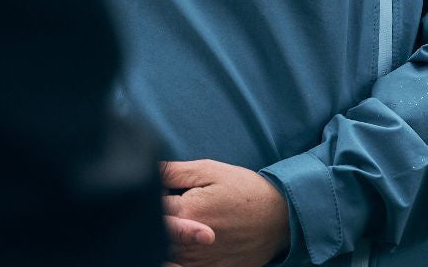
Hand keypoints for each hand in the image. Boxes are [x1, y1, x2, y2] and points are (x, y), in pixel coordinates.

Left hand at [161, 158, 289, 266]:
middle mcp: (190, 243)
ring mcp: (200, 262)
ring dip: (166, 242)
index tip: (157, 193)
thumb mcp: (209, 170)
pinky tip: (187, 245)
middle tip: (171, 210)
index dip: (149, 200)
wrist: (279, 217)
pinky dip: (179, 260)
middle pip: (156, 238)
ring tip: (182, 224)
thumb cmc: (244, 190)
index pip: (150, 210)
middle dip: (157, 223)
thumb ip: (174, 172)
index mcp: (187, 212)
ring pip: (167, 257)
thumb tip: (147, 169)